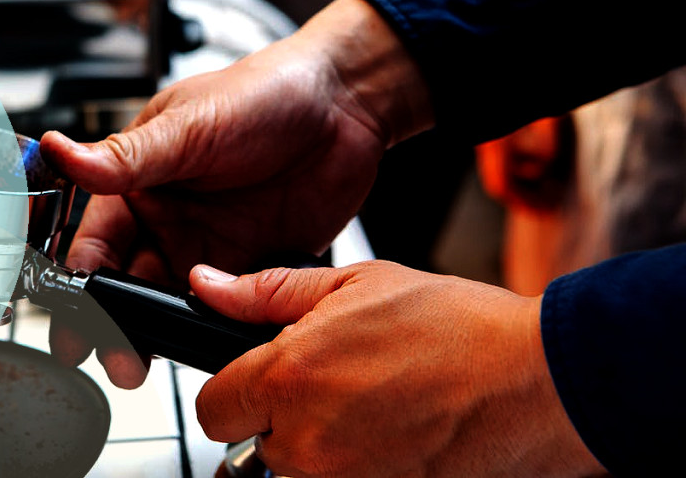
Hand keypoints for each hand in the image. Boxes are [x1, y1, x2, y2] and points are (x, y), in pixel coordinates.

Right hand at [40, 0, 431, 387]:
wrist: (345, 104)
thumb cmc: (263, 92)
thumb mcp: (189, 125)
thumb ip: (126, 157)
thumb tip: (59, 152)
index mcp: (139, 183)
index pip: (95, 244)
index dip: (79, 286)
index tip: (72, 321)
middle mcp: (169, 221)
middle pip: (127, 287)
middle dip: (113, 327)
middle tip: (112, 359)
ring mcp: (211, 248)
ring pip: (172, 306)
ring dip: (159, 335)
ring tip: (147, 364)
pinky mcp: (253, 266)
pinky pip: (227, 310)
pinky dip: (216, 329)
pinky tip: (209, 343)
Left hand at [191, 261, 606, 477]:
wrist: (536, 383)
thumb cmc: (458, 329)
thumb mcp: (356, 285)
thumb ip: (267, 292)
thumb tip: (208, 286)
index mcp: (291, 377)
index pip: (211, 409)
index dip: (230, 391)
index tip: (252, 381)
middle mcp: (308, 441)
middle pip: (252, 445)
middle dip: (279, 417)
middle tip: (331, 385)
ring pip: (295, 471)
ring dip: (317, 445)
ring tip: (368, 407)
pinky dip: (354, 464)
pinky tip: (390, 433)